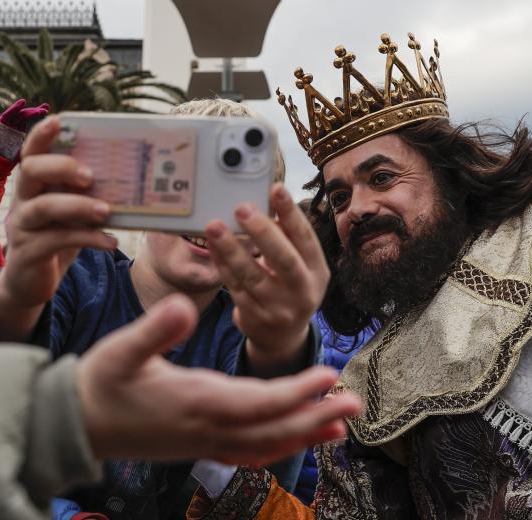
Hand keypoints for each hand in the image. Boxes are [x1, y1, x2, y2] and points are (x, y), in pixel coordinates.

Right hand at [0, 99, 49, 160]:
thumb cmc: (9, 153)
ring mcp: (9, 122)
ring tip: (41, 110)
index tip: (52, 114)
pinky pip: (9, 113)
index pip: (33, 121)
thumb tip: (49, 152)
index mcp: (22, 129)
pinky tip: (22, 102)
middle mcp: (16, 124)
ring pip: (22, 114)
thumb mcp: (24, 151)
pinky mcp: (2, 121)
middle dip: (38, 111)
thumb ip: (34, 149)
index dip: (42, 117)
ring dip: (31, 111)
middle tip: (47, 109)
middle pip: (29, 115)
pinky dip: (15, 107)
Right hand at [0, 116, 115, 340]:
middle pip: (31, 171)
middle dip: (62, 167)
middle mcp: (23, 201)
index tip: (59, 120)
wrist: (32, 283)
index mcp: (34, 185)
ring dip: (79, 206)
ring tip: (107, 211)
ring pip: (43, 207)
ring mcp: (22, 227)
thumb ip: (88, 196)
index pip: (32, 153)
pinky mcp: (29, 253)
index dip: (41, 135)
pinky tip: (111, 242)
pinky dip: (88, 238)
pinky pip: (57, 240)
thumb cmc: (58, 238)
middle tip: (91, 176)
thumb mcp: (71, 214)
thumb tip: (134, 180)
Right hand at [77, 293, 360, 465]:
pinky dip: (278, 447)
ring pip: (266, 445)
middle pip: (273, 428)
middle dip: (315, 416)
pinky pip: (249, 453)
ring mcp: (206, 442)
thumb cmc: (101, 383)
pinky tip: (296, 440)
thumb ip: (154, 330)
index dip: (296, 392)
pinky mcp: (201, 446)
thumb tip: (184, 306)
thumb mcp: (121, 349)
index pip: (259, 401)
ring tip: (339, 427)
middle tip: (353, 405)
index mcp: (197, 401)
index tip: (328, 376)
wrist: (76, 424)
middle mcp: (209, 428)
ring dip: (305, 434)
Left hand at [204, 184, 329, 374]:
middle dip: (262, 232)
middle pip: (284, 260)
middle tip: (241, 208)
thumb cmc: (291, 288)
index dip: (291, 214)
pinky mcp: (255, 318)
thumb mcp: (302, 267)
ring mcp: (278, 308)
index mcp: (318, 272)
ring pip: (252, 276)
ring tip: (214, 226)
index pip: (306, 239)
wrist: (283, 337)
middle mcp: (303, 292)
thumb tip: (268, 201)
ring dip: (231, 249)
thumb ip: (289, 240)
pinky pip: (235, 288)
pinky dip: (222, 265)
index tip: (276, 188)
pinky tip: (213, 247)